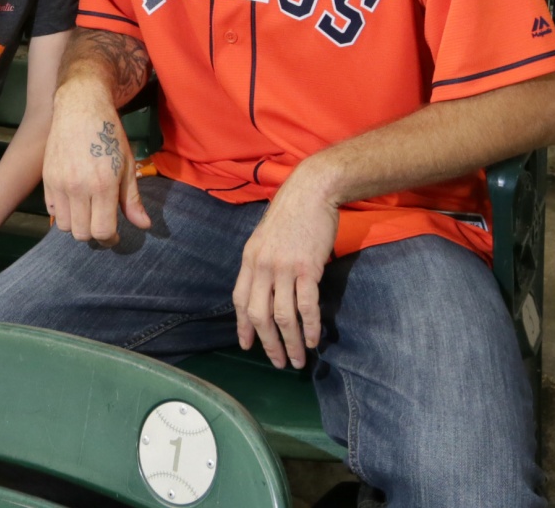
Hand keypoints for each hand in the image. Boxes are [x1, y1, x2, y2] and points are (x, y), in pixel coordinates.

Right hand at [43, 80, 150, 245]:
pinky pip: (51, 210)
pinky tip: (74, 200)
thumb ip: (132, 199)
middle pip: (82, 233)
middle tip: (102, 223)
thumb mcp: (127, 165)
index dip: (110, 238)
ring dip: (77, 224)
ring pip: (64, 226)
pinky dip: (63, 212)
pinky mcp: (46, 179)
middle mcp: (78, 188)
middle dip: (94, 233)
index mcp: (103, 185)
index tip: (114, 234)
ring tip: (87, 211)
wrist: (80, 109)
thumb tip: (143, 225)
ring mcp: (59, 184)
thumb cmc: (109, 135)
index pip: (102, 231)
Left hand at [232, 160, 338, 369]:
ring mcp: (284, 267)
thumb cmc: (291, 213)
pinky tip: (314, 340)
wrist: (311, 191)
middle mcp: (262, 265)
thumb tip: (264, 289)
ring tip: (299, 360)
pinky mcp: (307, 268)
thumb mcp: (265, 237)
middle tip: (279, 362)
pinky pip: (306, 306)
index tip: (248, 345)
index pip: (240, 299)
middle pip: (259, 314)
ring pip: (283, 316)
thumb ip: (261, 262)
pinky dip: (310, 327)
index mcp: (249, 258)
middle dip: (268, 343)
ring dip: (290, 342)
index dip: (243, 326)